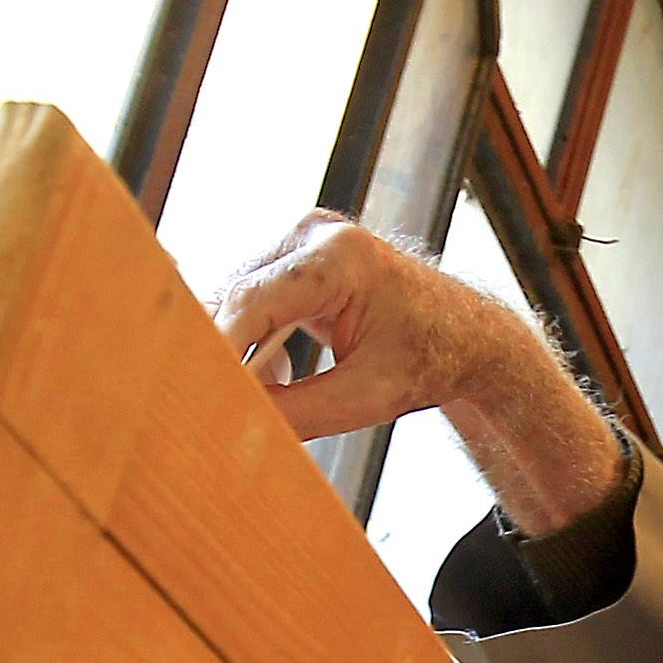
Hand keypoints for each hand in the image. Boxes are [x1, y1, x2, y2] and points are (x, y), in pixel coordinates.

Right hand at [210, 212, 625, 533]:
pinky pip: (254, 299)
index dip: (217, 347)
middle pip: (238, 296)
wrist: (468, 337)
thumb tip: (234, 428)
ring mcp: (305, 239)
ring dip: (241, 351)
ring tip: (276, 389)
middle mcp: (315, 234)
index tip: (195, 389)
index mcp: (340, 257)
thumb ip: (295, 413)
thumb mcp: (362, 399)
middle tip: (217, 406)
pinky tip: (282, 373)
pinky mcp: (298, 255)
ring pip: (240, 299)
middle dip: (225, 354)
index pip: (253, 300)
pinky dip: (256, 341)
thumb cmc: (428, 363)